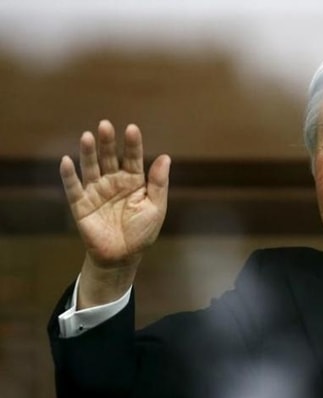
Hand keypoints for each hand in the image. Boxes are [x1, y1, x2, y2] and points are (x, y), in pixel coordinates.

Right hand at [60, 120, 170, 268]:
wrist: (123, 257)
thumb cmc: (142, 232)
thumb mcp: (156, 208)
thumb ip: (159, 183)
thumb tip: (166, 157)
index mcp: (134, 181)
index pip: (133, 158)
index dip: (133, 144)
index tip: (132, 129)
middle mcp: (114, 182)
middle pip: (110, 157)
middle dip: (108, 142)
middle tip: (105, 125)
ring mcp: (96, 191)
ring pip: (91, 167)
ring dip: (88, 152)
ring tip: (88, 136)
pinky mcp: (81, 205)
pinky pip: (73, 188)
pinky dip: (69, 175)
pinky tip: (66, 161)